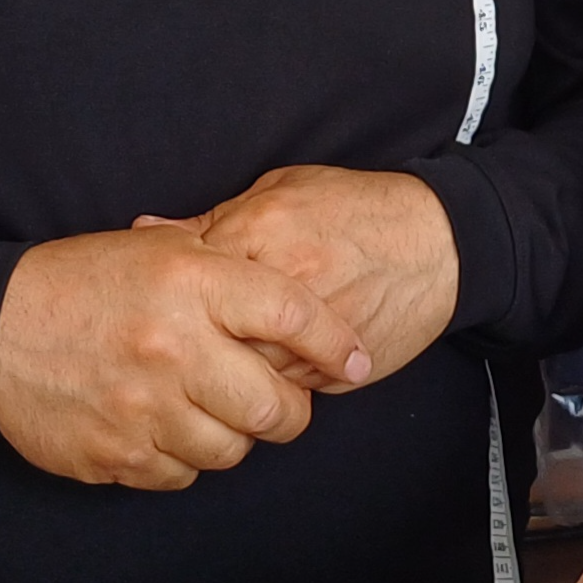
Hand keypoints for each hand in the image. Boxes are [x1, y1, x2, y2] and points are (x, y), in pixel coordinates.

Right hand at [0, 222, 371, 488]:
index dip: (335, 342)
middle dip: (291, 412)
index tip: (357, 360)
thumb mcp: (162, 247)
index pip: (292, 314)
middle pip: (273, 408)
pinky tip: (168, 426)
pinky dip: (185, 458)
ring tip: (216, 409)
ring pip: (230, 452)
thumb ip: (231, 265)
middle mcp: (173, 349)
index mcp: (191, 283)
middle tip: (283, 402)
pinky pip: (180, 475)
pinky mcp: (113, 455)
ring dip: (235, 437)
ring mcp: (142, 409)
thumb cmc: (86, 279)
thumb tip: (305, 302)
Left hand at [168, 164, 461, 383]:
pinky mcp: (334, 368)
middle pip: (206, 334)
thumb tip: (143, 230)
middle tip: (181, 346)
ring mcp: (309, 332)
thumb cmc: (357, 210)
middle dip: (192, 343)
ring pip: (241, 373)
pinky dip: (271, 384)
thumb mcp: (281, 191)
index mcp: (259, 232)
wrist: (439, 243)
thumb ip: (212, 218)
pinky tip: (271, 365)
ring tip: (226, 359)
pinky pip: (284, 390)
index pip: (184, 279)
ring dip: (229, 372)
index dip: (171, 298)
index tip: (166, 306)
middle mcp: (281, 284)